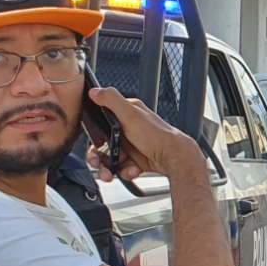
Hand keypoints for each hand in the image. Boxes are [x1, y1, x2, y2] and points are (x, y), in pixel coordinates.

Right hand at [84, 86, 201, 181]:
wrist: (174, 158)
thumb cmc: (156, 135)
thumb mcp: (131, 113)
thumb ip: (111, 100)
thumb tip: (96, 91)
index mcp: (126, 115)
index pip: (101, 124)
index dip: (93, 136)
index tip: (92, 146)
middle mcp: (128, 130)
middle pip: (103, 145)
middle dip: (97, 157)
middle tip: (97, 164)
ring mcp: (132, 146)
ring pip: (111, 159)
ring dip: (108, 168)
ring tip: (110, 174)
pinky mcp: (137, 160)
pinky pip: (122, 168)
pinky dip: (125, 171)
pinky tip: (133, 169)